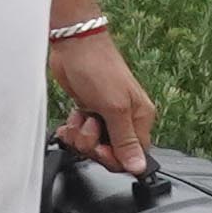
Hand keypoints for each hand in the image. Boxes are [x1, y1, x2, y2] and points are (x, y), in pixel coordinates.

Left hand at [51, 31, 156, 172]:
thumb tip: (139, 167)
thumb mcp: (115, 108)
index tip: (100, 148)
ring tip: (80, 117)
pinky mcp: (88, 111)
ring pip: (92, 144)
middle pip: (111, 152)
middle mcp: (125, 118)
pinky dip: (72, 130)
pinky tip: (70, 120)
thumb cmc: (99, 67)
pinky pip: (80, 134)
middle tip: (89, 127)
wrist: (74, 45)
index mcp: (140, 118)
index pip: (133, 156)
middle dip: (93, 145)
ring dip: (80, 136)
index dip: (114, 158)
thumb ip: (125, 140)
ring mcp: (105, 115)